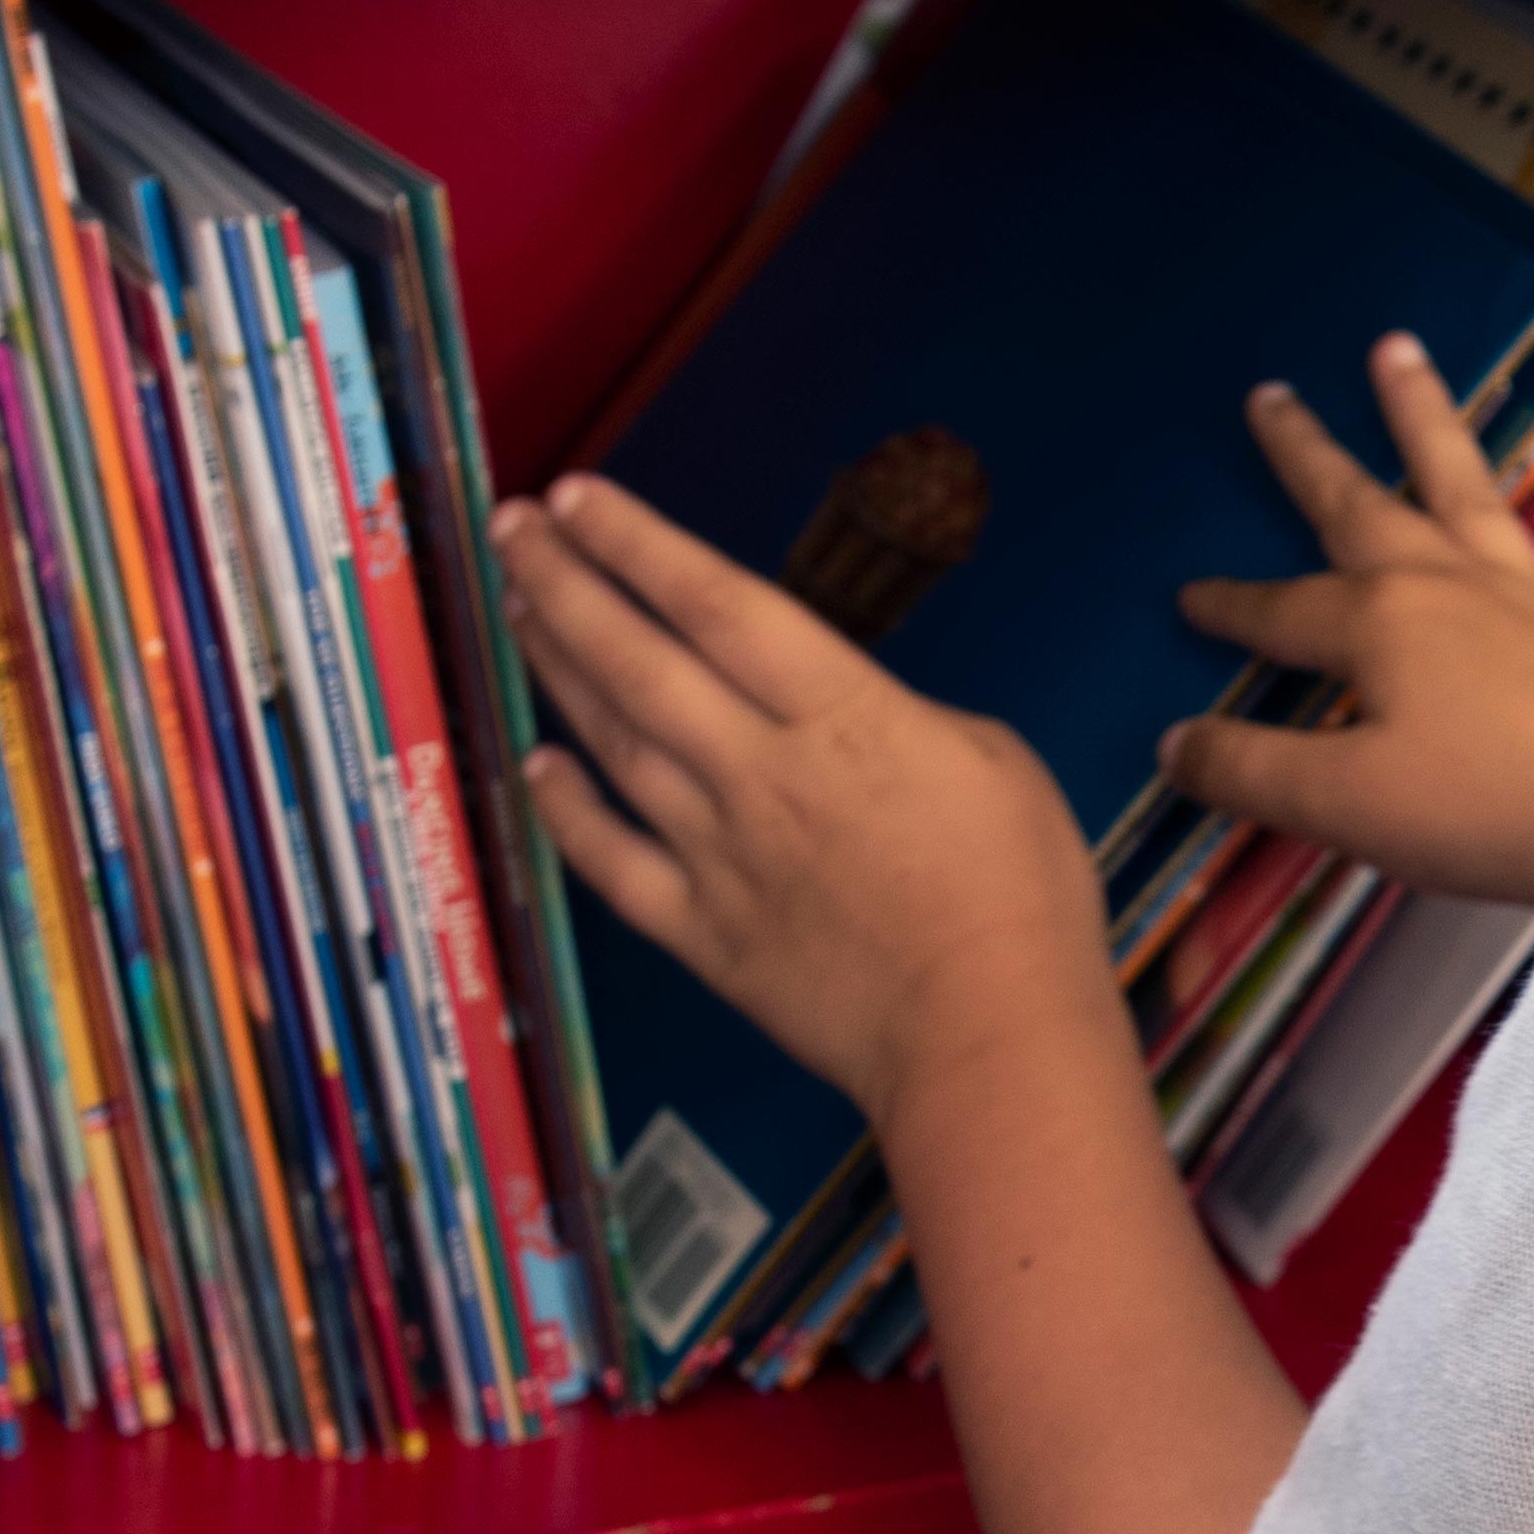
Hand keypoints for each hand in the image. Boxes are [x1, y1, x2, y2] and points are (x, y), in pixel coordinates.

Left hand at [496, 477, 1118, 1131]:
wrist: (989, 1035)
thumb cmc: (1020, 895)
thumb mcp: (995, 759)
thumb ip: (902, 719)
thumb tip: (847, 719)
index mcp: (843, 717)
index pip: (717, 606)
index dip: (639, 545)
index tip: (580, 498)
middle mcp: (762, 772)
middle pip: (641, 662)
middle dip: (569, 584)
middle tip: (513, 528)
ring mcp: (722, 854)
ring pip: (615, 745)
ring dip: (559, 671)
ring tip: (519, 610)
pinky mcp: (706, 934)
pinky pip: (614, 863)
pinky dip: (568, 812)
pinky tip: (535, 767)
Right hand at [1166, 335, 1533, 908]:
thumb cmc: (1479, 810)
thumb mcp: (1341, 804)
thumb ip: (1251, 769)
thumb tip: (1174, 742)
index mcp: (1379, 624)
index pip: (1281, 612)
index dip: (1230, 608)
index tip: (1187, 597)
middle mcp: (1449, 586)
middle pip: (1364, 506)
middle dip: (1309, 453)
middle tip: (1271, 392)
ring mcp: (1532, 599)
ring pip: (1469, 489)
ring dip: (1429, 420)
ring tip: (1400, 350)